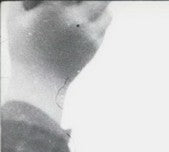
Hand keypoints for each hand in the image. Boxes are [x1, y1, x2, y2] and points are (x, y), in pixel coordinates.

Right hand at [5, 1, 112, 119]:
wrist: (41, 79)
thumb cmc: (25, 48)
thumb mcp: (17, 17)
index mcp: (55, 7)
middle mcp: (76, 18)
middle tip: (81, 1)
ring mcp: (89, 32)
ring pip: (105, 8)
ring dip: (98, 5)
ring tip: (85, 6)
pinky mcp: (95, 44)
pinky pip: (104, 24)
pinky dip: (98, 18)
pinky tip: (85, 20)